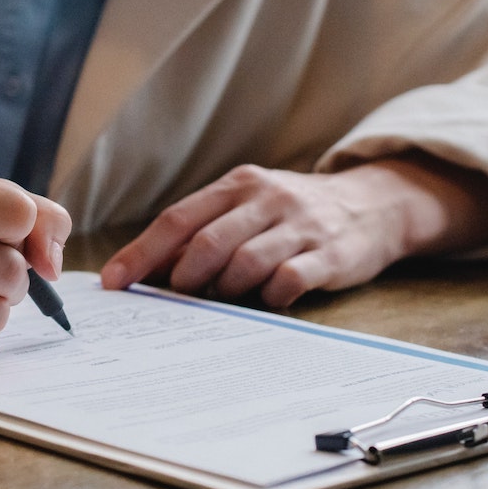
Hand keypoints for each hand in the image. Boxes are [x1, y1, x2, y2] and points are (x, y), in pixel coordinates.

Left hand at [99, 157, 487, 308]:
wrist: (374, 204)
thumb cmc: (292, 214)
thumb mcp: (248, 207)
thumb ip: (203, 231)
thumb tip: (143, 270)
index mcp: (237, 185)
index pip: (178, 219)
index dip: (141, 253)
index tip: (112, 283)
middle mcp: (266, 199)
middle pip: (207, 242)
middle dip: (180, 278)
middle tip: (171, 301)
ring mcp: (300, 225)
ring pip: (245, 263)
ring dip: (223, 291)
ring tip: (223, 301)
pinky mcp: (330, 254)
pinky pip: (289, 280)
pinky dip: (269, 297)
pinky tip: (267, 302)